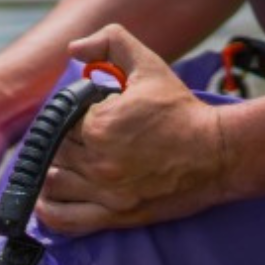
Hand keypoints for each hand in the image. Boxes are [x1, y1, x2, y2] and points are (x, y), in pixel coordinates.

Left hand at [37, 24, 230, 233]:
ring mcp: (105, 192)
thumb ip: (111, 43)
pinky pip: (66, 220)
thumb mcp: (149, 65)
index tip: (83, 118)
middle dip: (61, 143)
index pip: (59, 121)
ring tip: (66, 165)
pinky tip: (46, 201)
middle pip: (54, 153)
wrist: (218, 153)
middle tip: (79, 140)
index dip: (67, 118)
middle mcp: (97, 161)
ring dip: (53, 173)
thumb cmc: (181, 111)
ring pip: (53, 184)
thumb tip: (74, 48)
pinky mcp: (114, 215)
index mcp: (99, 124)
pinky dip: (50, 212)